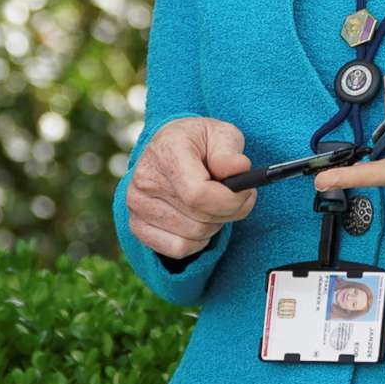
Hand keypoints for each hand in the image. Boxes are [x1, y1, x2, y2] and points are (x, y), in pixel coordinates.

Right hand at [125, 117, 258, 260]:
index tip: (247, 192)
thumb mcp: (222, 134)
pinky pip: (178, 249)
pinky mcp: (137, 225)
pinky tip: (201, 220)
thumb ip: (230, 152)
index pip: (198, 194)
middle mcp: (145, 179)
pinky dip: (198, 241)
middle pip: (200, 217)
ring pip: (193, 235)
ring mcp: (137, 205)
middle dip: (229, 211)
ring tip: (217, 204)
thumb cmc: (201, 142)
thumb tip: (238, 168)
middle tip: (238, 196)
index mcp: (166, 152)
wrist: (171, 148)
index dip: (229, 200)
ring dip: (215, 225)